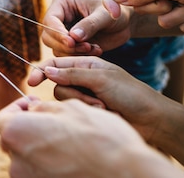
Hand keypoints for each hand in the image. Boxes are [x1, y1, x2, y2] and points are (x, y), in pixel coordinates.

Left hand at [0, 98, 174, 177]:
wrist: (127, 173)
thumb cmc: (99, 137)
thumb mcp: (70, 109)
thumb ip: (43, 108)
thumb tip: (33, 110)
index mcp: (17, 133)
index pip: (3, 118)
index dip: (18, 108)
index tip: (33, 104)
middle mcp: (16, 161)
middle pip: (14, 140)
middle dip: (29, 127)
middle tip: (51, 120)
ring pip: (27, 159)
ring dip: (40, 148)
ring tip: (67, 141)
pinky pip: (40, 174)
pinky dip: (50, 166)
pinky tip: (72, 159)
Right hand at [27, 56, 166, 141]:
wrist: (151, 119)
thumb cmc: (131, 94)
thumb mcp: (101, 78)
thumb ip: (72, 74)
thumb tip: (47, 71)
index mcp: (87, 63)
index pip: (57, 63)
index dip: (43, 70)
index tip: (32, 80)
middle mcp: (83, 77)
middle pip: (58, 83)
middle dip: (72, 91)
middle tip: (92, 97)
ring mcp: (85, 94)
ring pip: (64, 97)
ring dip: (82, 102)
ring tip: (103, 106)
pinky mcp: (88, 110)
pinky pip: (73, 109)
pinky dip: (86, 110)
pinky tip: (103, 112)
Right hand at [41, 0, 131, 55]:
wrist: (124, 23)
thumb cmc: (116, 12)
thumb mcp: (106, 15)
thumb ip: (90, 24)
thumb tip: (73, 36)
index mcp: (62, 4)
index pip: (50, 20)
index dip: (57, 32)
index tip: (72, 42)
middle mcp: (59, 18)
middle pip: (48, 36)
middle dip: (65, 46)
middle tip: (86, 47)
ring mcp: (63, 33)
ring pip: (55, 48)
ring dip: (73, 53)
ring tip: (94, 48)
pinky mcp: (69, 45)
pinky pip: (66, 56)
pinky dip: (79, 57)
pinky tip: (96, 50)